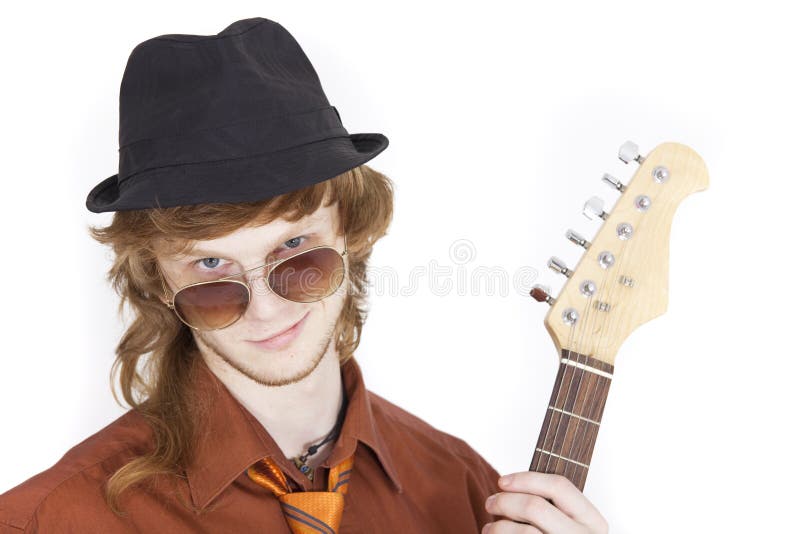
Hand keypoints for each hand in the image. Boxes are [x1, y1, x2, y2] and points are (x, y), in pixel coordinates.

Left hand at [482, 472, 607, 533]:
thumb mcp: (567, 524)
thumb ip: (551, 506)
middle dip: (505, 501)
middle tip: (490, 503)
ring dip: (498, 526)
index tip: (502, 481)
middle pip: (535, 506)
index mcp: (593, 522)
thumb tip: (510, 484)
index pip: (559, 486)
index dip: (526, 479)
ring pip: (523, 532)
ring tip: (491, 528)